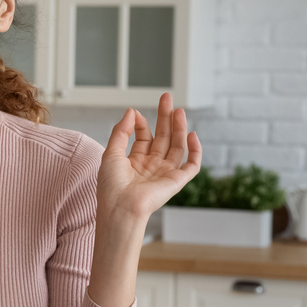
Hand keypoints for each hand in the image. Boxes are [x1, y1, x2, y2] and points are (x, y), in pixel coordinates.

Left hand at [97, 93, 201, 226]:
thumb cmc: (111, 186)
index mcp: (135, 162)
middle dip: (165, 117)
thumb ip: (121, 131)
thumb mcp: (111, 153)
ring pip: (177, 146)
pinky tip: (192, 134)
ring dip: (179, 128)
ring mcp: (165, 173)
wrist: (120, 208)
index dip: (140, 124)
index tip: (135, 114)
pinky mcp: (177, 180)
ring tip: (178, 110)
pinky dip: (195, 150)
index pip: (144, 137)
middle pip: (162, 137)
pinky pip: (192, 165)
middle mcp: (151, 166)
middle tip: (167, 97)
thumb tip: (131, 111)